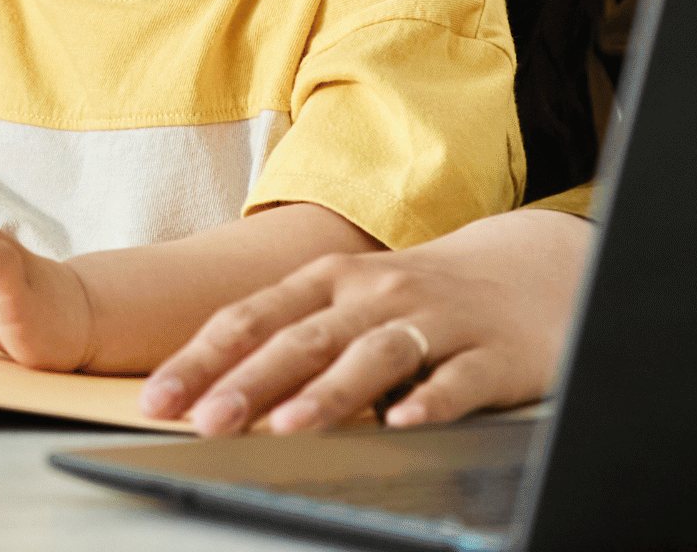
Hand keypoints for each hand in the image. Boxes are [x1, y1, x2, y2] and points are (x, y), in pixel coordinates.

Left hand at [140, 205, 589, 434]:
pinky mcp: (493, 353)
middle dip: (249, 380)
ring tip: (287, 426)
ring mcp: (435, 319)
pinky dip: (429, 400)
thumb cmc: (422, 296)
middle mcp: (376, 293)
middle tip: (205, 419)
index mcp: (331, 280)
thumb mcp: (352, 300)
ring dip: (328, 392)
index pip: (253, 317)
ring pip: (373, 354)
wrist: (536, 271)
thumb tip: (215, 383)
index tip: (160, 398)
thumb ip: (294, 334)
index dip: (203, 358)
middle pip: (303, 337)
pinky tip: (404, 423)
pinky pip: (457, 379)